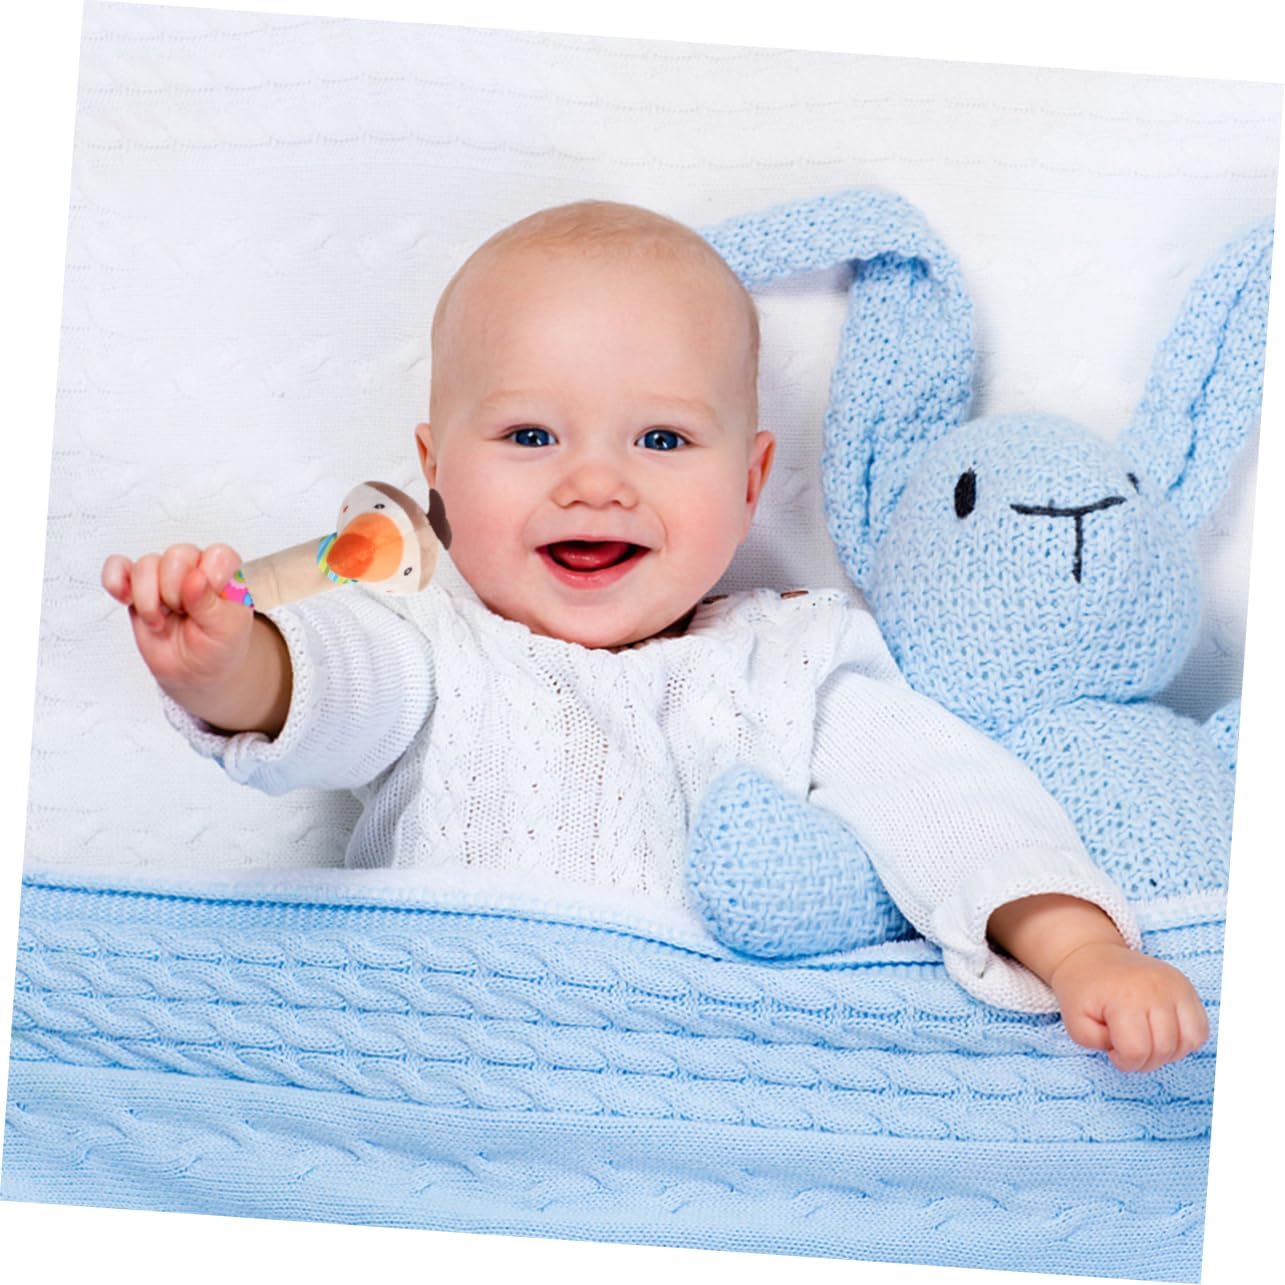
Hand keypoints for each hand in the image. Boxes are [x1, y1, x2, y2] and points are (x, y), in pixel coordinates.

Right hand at [101, 543, 252, 702]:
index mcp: (224, 575)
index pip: (218, 555)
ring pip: (146, 564)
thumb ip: (210, 603)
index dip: (209, 578)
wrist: (194, 671)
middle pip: (176, 556)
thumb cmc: (218, 647)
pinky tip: (125, 598)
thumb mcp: (225, 630)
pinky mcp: (137, 588)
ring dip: (147, 597)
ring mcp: (163, 577)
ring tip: (158, 620)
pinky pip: (118, 567)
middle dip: (174, 591)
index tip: (206, 605)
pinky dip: (116, 580)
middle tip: (182, 613)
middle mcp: (194, 570)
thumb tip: (195, 578)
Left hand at [1048, 941, 1208, 1072]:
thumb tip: (1129, 1050)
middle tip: (1127, 1047)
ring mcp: (1175, 986)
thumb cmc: (1083, 992)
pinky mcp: (1186, 986)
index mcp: (1124, 997)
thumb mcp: (1075, 1022)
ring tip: (1146, 1040)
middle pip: (1164, 1049)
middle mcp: (1155, 989)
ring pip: (1189, 1041)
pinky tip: (1162, 1033)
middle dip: (1145, 1060)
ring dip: (1168, 1053)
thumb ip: (1097, 1043)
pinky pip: (1201, 1028)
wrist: (1091, 956)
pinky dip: (1186, 1040)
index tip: (1112, 1050)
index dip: (1124, 1061)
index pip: (1136, 1051)